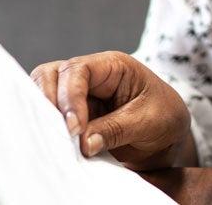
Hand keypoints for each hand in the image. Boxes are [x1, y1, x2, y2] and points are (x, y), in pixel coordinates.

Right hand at [30, 51, 197, 169]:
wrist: (169, 136)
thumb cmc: (164, 118)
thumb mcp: (147, 123)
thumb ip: (115, 129)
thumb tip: (83, 143)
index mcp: (112, 66)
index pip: (78, 70)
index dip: (70, 96)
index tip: (75, 128)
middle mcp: (90, 76)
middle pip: (51, 76)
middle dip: (48, 104)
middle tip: (59, 135)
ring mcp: (78, 95)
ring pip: (43, 94)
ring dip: (44, 117)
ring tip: (53, 142)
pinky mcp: (73, 116)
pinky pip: (49, 117)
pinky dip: (46, 129)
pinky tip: (52, 146)